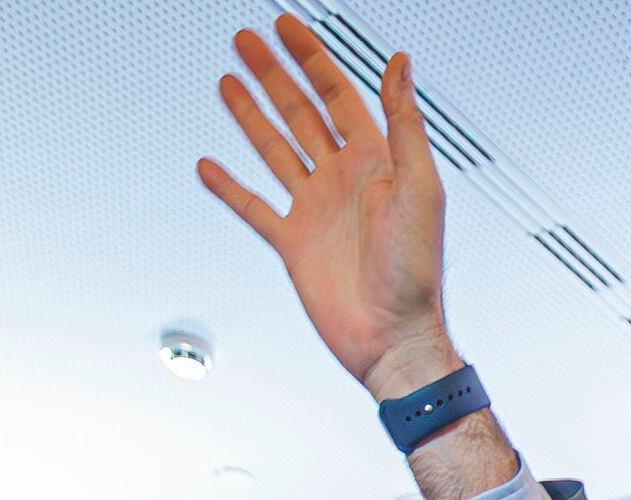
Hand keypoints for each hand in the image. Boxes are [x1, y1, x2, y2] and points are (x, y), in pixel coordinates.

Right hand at [198, 16, 458, 395]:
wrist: (394, 338)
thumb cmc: (417, 273)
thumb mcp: (421, 187)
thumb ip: (405, 123)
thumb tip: (400, 63)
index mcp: (375, 161)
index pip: (338, 93)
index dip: (312, 57)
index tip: (288, 26)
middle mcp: (343, 179)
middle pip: (301, 111)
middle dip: (274, 73)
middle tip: (247, 40)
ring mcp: (316, 209)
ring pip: (275, 148)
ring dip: (250, 114)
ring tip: (228, 80)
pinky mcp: (294, 244)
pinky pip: (254, 207)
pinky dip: (229, 186)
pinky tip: (209, 165)